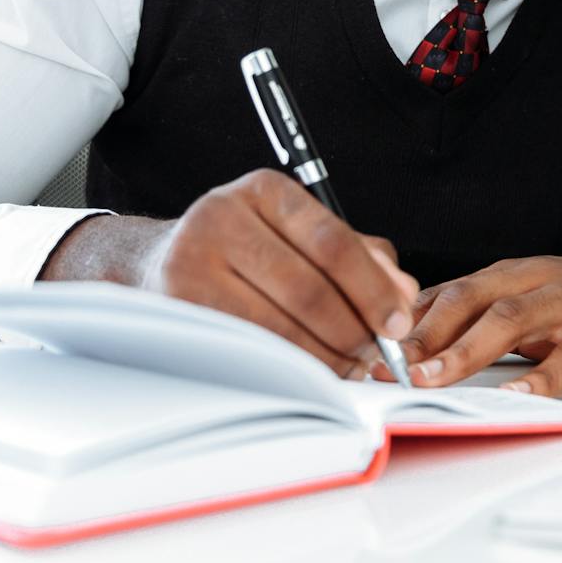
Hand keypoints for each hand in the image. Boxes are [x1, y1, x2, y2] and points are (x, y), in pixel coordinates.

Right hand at [142, 169, 417, 377]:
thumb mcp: (301, 234)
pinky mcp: (179, 309)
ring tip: (349, 367)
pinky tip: (310, 372)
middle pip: (309, 290)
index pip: (332, 242)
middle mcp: (222, 217)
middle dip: (355, 333)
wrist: (158, 263)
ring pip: (280, 328)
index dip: (374, 289)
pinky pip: (250, 349)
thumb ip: (361, 256)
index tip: (399, 323)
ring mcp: (192, 263)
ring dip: (326, 358)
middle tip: (376, 355)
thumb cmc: (247, 250)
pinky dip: (290, 368)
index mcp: (264, 190)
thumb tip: (403, 293)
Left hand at [393, 244, 561, 397]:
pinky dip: (547, 375)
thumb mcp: (537, 306)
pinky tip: (524, 397)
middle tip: (385, 370)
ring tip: (434, 379)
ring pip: (512, 319)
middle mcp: (538, 280)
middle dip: (420, 335)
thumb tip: (422, 354)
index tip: (364, 356)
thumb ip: (488, 324)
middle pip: (468, 300)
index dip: (401, 325)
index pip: (445, 294)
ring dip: (466, 350)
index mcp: (513, 276)